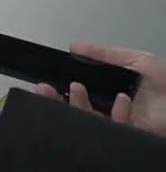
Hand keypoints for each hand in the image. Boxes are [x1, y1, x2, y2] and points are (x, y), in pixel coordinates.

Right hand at [34, 41, 165, 137]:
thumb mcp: (137, 60)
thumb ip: (105, 54)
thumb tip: (75, 46)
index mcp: (111, 93)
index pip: (79, 94)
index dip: (60, 89)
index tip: (47, 81)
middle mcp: (113, 111)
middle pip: (77, 109)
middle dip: (57, 100)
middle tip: (45, 88)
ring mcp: (121, 125)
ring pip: (89, 121)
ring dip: (78, 106)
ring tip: (75, 89)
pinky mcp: (132, 137)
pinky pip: (115, 129)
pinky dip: (117, 114)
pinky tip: (122, 100)